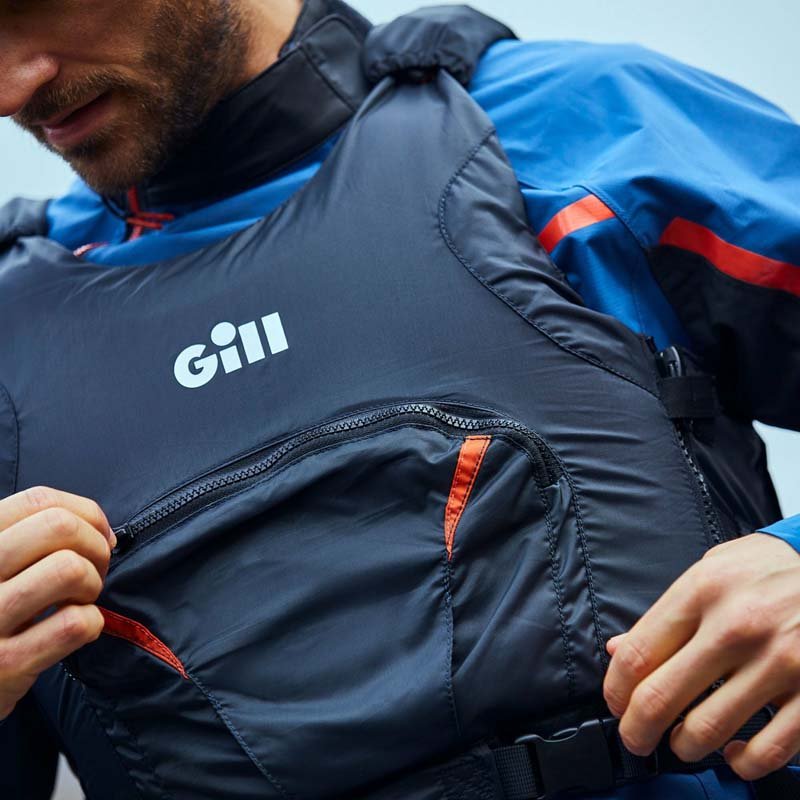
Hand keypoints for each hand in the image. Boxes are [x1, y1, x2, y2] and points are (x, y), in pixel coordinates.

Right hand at [0, 486, 114, 719]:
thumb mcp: (1, 565)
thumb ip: (36, 537)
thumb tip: (103, 531)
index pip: (38, 499)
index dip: (85, 513)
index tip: (99, 536)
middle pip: (59, 526)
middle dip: (94, 545)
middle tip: (93, 572)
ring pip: (69, 569)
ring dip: (91, 584)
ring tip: (80, 601)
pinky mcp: (6, 665)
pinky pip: (74, 624)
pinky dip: (92, 623)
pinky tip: (76, 630)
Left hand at [602, 532, 799, 780]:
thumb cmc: (768, 568)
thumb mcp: (712, 570)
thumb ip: (666, 612)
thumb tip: (619, 649)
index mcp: (703, 590)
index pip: (638, 653)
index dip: (616, 689)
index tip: (616, 703)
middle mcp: (736, 626)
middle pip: (662, 696)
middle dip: (638, 728)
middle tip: (636, 737)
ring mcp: (779, 661)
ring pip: (708, 728)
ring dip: (685, 745)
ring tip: (681, 742)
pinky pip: (769, 748)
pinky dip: (743, 762)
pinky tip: (734, 752)